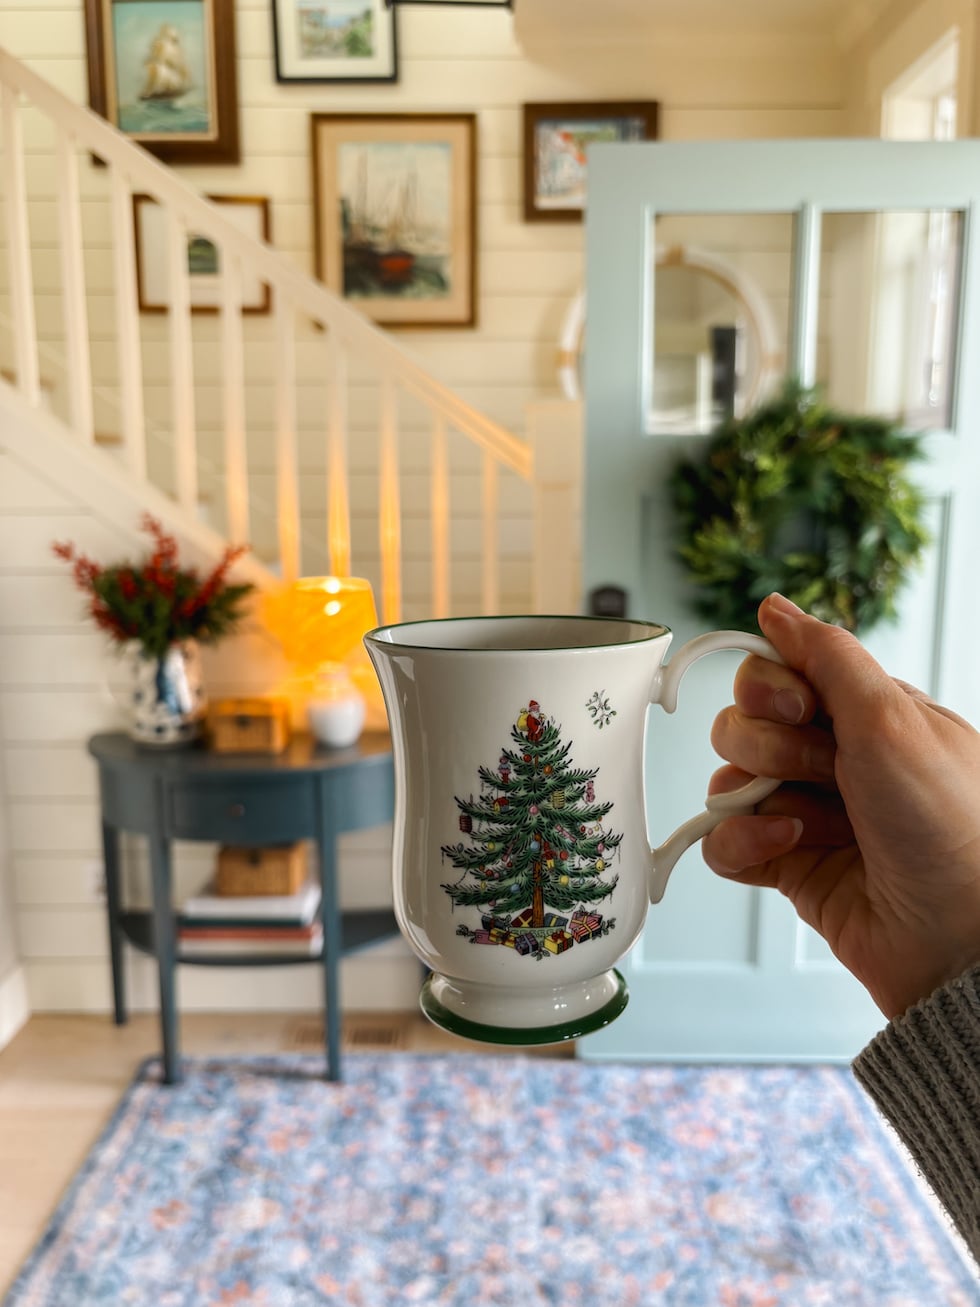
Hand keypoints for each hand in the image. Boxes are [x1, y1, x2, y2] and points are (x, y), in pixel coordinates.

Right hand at [703, 592, 979, 1018]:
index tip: (801, 708)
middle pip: (743, 721)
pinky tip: (786, 847)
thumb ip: (828, 655)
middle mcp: (832, 757)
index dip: (771, 686)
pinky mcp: (785, 863)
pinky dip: (743, 842)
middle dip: (770, 745)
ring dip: (760, 796)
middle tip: (823, 771)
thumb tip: (776, 609)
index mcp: (863, 714)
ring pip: (727, 778)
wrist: (955, 938)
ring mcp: (806, 809)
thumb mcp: (893, 719)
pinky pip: (722, 838)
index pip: (777, 672)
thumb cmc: (947, 828)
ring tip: (814, 823)